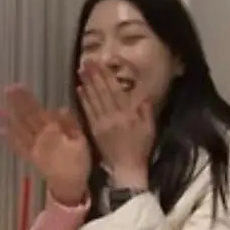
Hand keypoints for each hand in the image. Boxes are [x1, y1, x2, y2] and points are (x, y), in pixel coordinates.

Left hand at [0, 85, 90, 207]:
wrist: (71, 187)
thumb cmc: (79, 162)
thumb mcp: (81, 141)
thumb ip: (71, 125)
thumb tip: (61, 108)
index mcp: (52, 132)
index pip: (37, 111)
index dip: (27, 99)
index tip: (18, 86)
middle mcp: (39, 139)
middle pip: (26, 118)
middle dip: (17, 104)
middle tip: (7, 90)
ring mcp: (33, 148)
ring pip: (20, 130)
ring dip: (9, 119)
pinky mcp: (31, 158)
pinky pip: (18, 147)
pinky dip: (9, 139)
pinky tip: (0, 130)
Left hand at [77, 61, 154, 186]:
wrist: (127, 169)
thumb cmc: (140, 147)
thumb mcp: (149, 127)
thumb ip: (146, 108)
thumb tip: (142, 91)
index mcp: (128, 113)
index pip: (115, 89)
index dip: (106, 75)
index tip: (100, 62)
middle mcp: (114, 115)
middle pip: (102, 91)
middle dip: (94, 75)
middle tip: (87, 61)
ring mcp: (102, 123)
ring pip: (93, 99)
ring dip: (87, 83)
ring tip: (81, 70)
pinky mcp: (94, 130)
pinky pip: (88, 112)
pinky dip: (83, 99)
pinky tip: (79, 89)